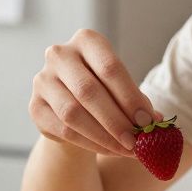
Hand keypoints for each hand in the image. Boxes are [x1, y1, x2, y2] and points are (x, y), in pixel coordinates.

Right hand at [30, 28, 159, 157]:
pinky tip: (110, 150)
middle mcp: (60, 55)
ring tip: (127, 150)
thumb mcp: (123, 90)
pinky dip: (91, 143)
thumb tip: (156, 122)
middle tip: (138, 141)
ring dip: (104, 136)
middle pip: (89, 90)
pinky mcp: (35, 107)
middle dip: (117, 120)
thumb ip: (137, 102)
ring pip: (73, 113)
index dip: (130, 96)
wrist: (74, 107)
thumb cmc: (106, 92)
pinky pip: (64, 130)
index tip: (148, 121)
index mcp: (86, 40)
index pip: (109, 67)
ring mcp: (43, 80)